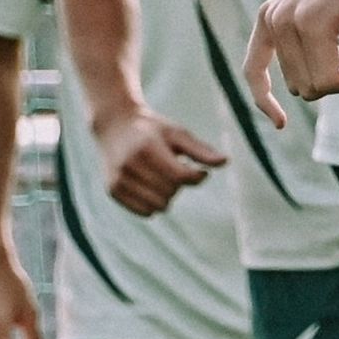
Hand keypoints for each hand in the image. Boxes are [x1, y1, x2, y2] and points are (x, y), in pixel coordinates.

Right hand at [94, 105, 225, 215]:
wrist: (115, 125)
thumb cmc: (153, 130)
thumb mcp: (178, 133)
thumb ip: (200, 150)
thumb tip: (225, 162)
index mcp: (147, 147)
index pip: (180, 176)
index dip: (196, 177)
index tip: (200, 171)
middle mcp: (129, 164)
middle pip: (171, 192)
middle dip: (178, 184)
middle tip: (173, 168)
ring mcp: (118, 179)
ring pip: (159, 206)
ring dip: (167, 196)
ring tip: (161, 177)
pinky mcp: (112, 190)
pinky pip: (145, 212)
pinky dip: (153, 204)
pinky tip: (150, 186)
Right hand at [244, 0, 338, 126]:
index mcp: (309, 21)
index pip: (327, 83)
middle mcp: (281, 22)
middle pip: (309, 87)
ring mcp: (270, 18)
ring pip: (294, 80)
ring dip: (323, 76)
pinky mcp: (267, 16)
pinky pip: (254, 66)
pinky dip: (263, 92)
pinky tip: (278, 119)